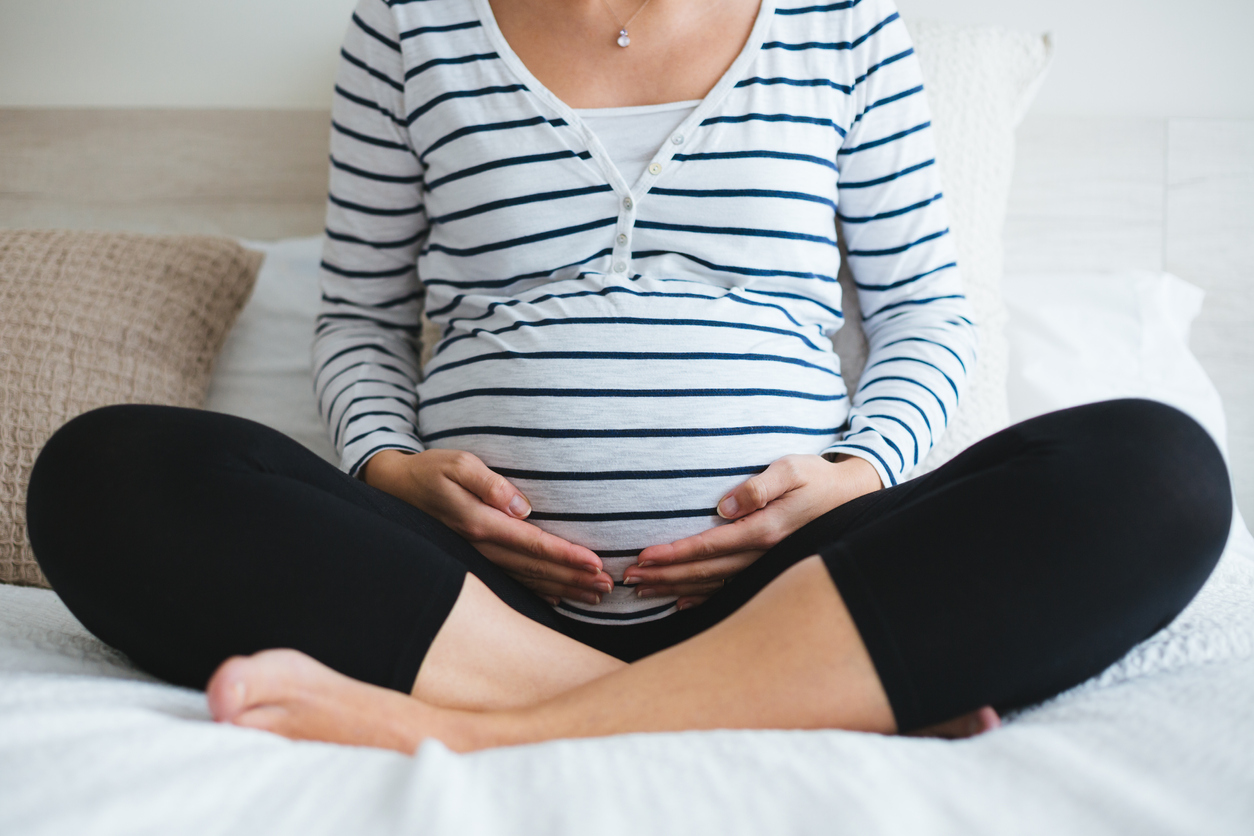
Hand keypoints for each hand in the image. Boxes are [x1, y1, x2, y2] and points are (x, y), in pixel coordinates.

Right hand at [361, 449, 612, 605]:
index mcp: (481, 523)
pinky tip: (560, 597)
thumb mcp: (458, 464)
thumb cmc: (431, 470)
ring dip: (563, 587)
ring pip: (528, 579)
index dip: (565, 555)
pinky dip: (539, 590)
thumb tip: (522, 506)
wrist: (395, 488)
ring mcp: (478, 557)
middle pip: (536, 568)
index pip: (533, 544)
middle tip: (609, 586)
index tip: (595, 563)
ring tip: (595, 596)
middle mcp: (481, 547)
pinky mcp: (477, 558)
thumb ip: (489, 482)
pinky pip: (513, 580)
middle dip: (574, 578)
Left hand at [625, 454, 881, 608]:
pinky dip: (702, 598)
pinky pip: (728, 590)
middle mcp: (761, 555)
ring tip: (642, 591)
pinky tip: (680, 603)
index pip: (707, 547)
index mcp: (763, 531)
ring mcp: (764, 566)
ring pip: (711, 585)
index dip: (673, 554)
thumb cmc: (817, 477)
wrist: (853, 498)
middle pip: (702, 572)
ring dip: (675, 588)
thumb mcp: (791, 469)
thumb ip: (758, 486)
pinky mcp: (766, 568)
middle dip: (663, 576)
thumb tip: (723, 507)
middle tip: (627, 579)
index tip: (642, 557)